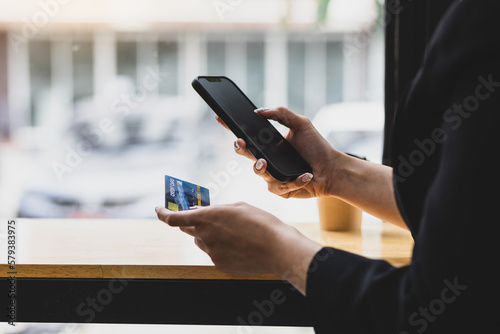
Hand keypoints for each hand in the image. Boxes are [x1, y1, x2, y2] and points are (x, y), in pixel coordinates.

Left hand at [156, 203, 321, 293]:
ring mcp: (211, 252)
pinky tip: (237, 243)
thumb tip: (204, 215)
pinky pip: (213, 253)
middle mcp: (204, 236)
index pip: (174, 218)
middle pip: (187, 229)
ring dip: (207, 234)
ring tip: (230, 231)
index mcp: (207, 217)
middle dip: (190, 222)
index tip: (159, 209)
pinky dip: (219, 246)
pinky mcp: (220, 264)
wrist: (278, 248)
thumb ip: (216, 210)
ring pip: (201, 241)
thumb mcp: (237, 207)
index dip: (163, 213)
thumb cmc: (261, 223)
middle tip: (199, 216)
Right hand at [216, 107, 341, 197]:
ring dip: (262, 168)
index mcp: (269, 144)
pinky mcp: (281, 191)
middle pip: (246, 155)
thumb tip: (258, 111)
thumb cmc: (316, 147)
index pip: (247, 135)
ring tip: (266, 162)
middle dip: (240, 149)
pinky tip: (306, 175)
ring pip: (260, 173)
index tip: (220, 117)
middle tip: (240, 143)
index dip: (232, 127)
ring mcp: (272, 176)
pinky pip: (279, 187)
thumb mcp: (301, 124)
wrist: (332, 169)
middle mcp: (267, 160)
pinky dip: (294, 180)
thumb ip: (281, 113)